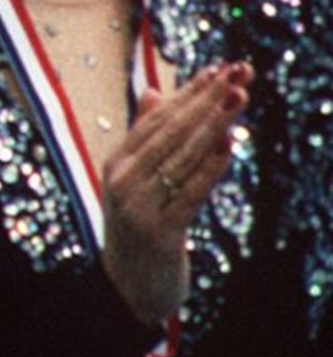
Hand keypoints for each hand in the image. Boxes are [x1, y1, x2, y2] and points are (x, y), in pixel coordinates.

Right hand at [99, 61, 246, 327]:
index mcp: (117, 163)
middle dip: (209, 100)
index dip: (190, 93)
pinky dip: (210, 168)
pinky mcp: (160, 231)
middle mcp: (124, 179)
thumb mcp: (135, 182)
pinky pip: (190, 193)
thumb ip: (144, 138)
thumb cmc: (138, 229)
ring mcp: (139, 205)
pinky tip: (228, 146)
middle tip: (239, 73)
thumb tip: (153, 92)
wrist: (127, 287)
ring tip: (239, 98)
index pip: (158, 119)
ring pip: (184, 157)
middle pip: (173, 132)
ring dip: (215, 125)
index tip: (219, 68)